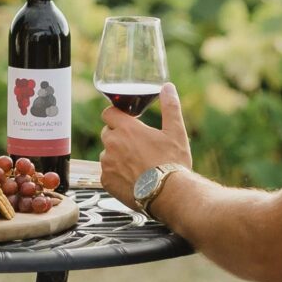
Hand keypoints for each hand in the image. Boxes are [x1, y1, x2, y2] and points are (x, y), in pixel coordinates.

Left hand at [100, 82, 192, 212]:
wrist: (169, 194)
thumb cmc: (173, 163)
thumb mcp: (176, 132)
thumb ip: (170, 107)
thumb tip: (168, 87)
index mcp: (126, 128)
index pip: (108, 112)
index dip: (117, 116)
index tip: (127, 122)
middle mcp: (112, 143)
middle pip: (107, 133)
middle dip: (118, 136)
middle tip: (137, 145)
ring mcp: (107, 163)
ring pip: (107, 154)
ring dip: (116, 156)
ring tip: (137, 165)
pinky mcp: (106, 181)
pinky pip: (107, 173)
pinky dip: (116, 174)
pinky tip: (133, 178)